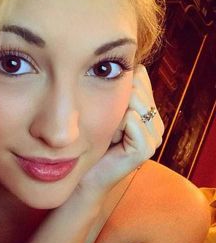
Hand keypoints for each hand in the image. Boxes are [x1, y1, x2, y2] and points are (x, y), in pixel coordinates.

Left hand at [74, 64, 163, 198]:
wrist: (85, 176)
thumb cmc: (91, 145)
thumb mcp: (104, 113)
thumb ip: (116, 92)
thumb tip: (125, 66)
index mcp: (149, 113)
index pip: (141, 79)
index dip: (118, 85)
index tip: (101, 102)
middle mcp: (156, 124)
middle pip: (138, 89)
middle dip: (114, 101)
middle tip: (103, 123)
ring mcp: (154, 137)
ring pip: (135, 103)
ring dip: (113, 115)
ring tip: (106, 132)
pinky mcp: (145, 149)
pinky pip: (131, 121)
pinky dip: (116, 126)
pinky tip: (110, 139)